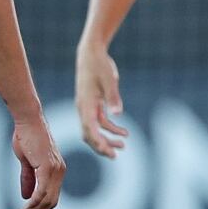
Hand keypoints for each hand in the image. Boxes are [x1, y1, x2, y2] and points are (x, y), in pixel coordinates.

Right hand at [11, 116, 64, 208]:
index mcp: (56, 170)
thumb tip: (26, 197)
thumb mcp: (26, 161)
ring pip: (46, 200)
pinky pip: (41, 192)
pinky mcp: (47, 168)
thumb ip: (28, 178)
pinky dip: (32, 204)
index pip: (52, 197)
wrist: (28, 119)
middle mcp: (59, 172)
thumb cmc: (26, 135)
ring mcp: (55, 170)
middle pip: (51, 202)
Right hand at [74, 42, 128, 157]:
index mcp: (85, 105)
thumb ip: (113, 97)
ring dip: (107, 139)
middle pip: (89, 135)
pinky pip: (99, 122)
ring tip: (123, 145)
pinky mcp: (92, 104)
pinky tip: (123, 131)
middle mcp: (83, 108)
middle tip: (116, 155)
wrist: (91, 53)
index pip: (89, 130)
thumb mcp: (109, 80)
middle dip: (102, 146)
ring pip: (94, 130)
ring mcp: (87, 107)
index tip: (111, 152)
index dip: (99, 143)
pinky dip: (110, 128)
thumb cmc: (100, 65)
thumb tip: (118, 113)